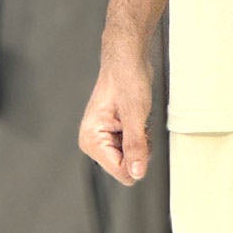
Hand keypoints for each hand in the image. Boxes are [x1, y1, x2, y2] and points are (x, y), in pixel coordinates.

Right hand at [79, 42, 153, 183]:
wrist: (127, 58)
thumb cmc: (127, 79)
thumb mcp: (135, 114)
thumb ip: (136, 146)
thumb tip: (137, 174)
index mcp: (91, 139)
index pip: (120, 171)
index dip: (138, 158)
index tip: (140, 133)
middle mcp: (93, 142)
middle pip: (126, 167)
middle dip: (139, 149)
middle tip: (138, 124)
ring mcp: (103, 139)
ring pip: (132, 159)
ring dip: (141, 142)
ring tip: (137, 119)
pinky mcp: (113, 135)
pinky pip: (133, 149)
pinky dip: (141, 137)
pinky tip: (137, 119)